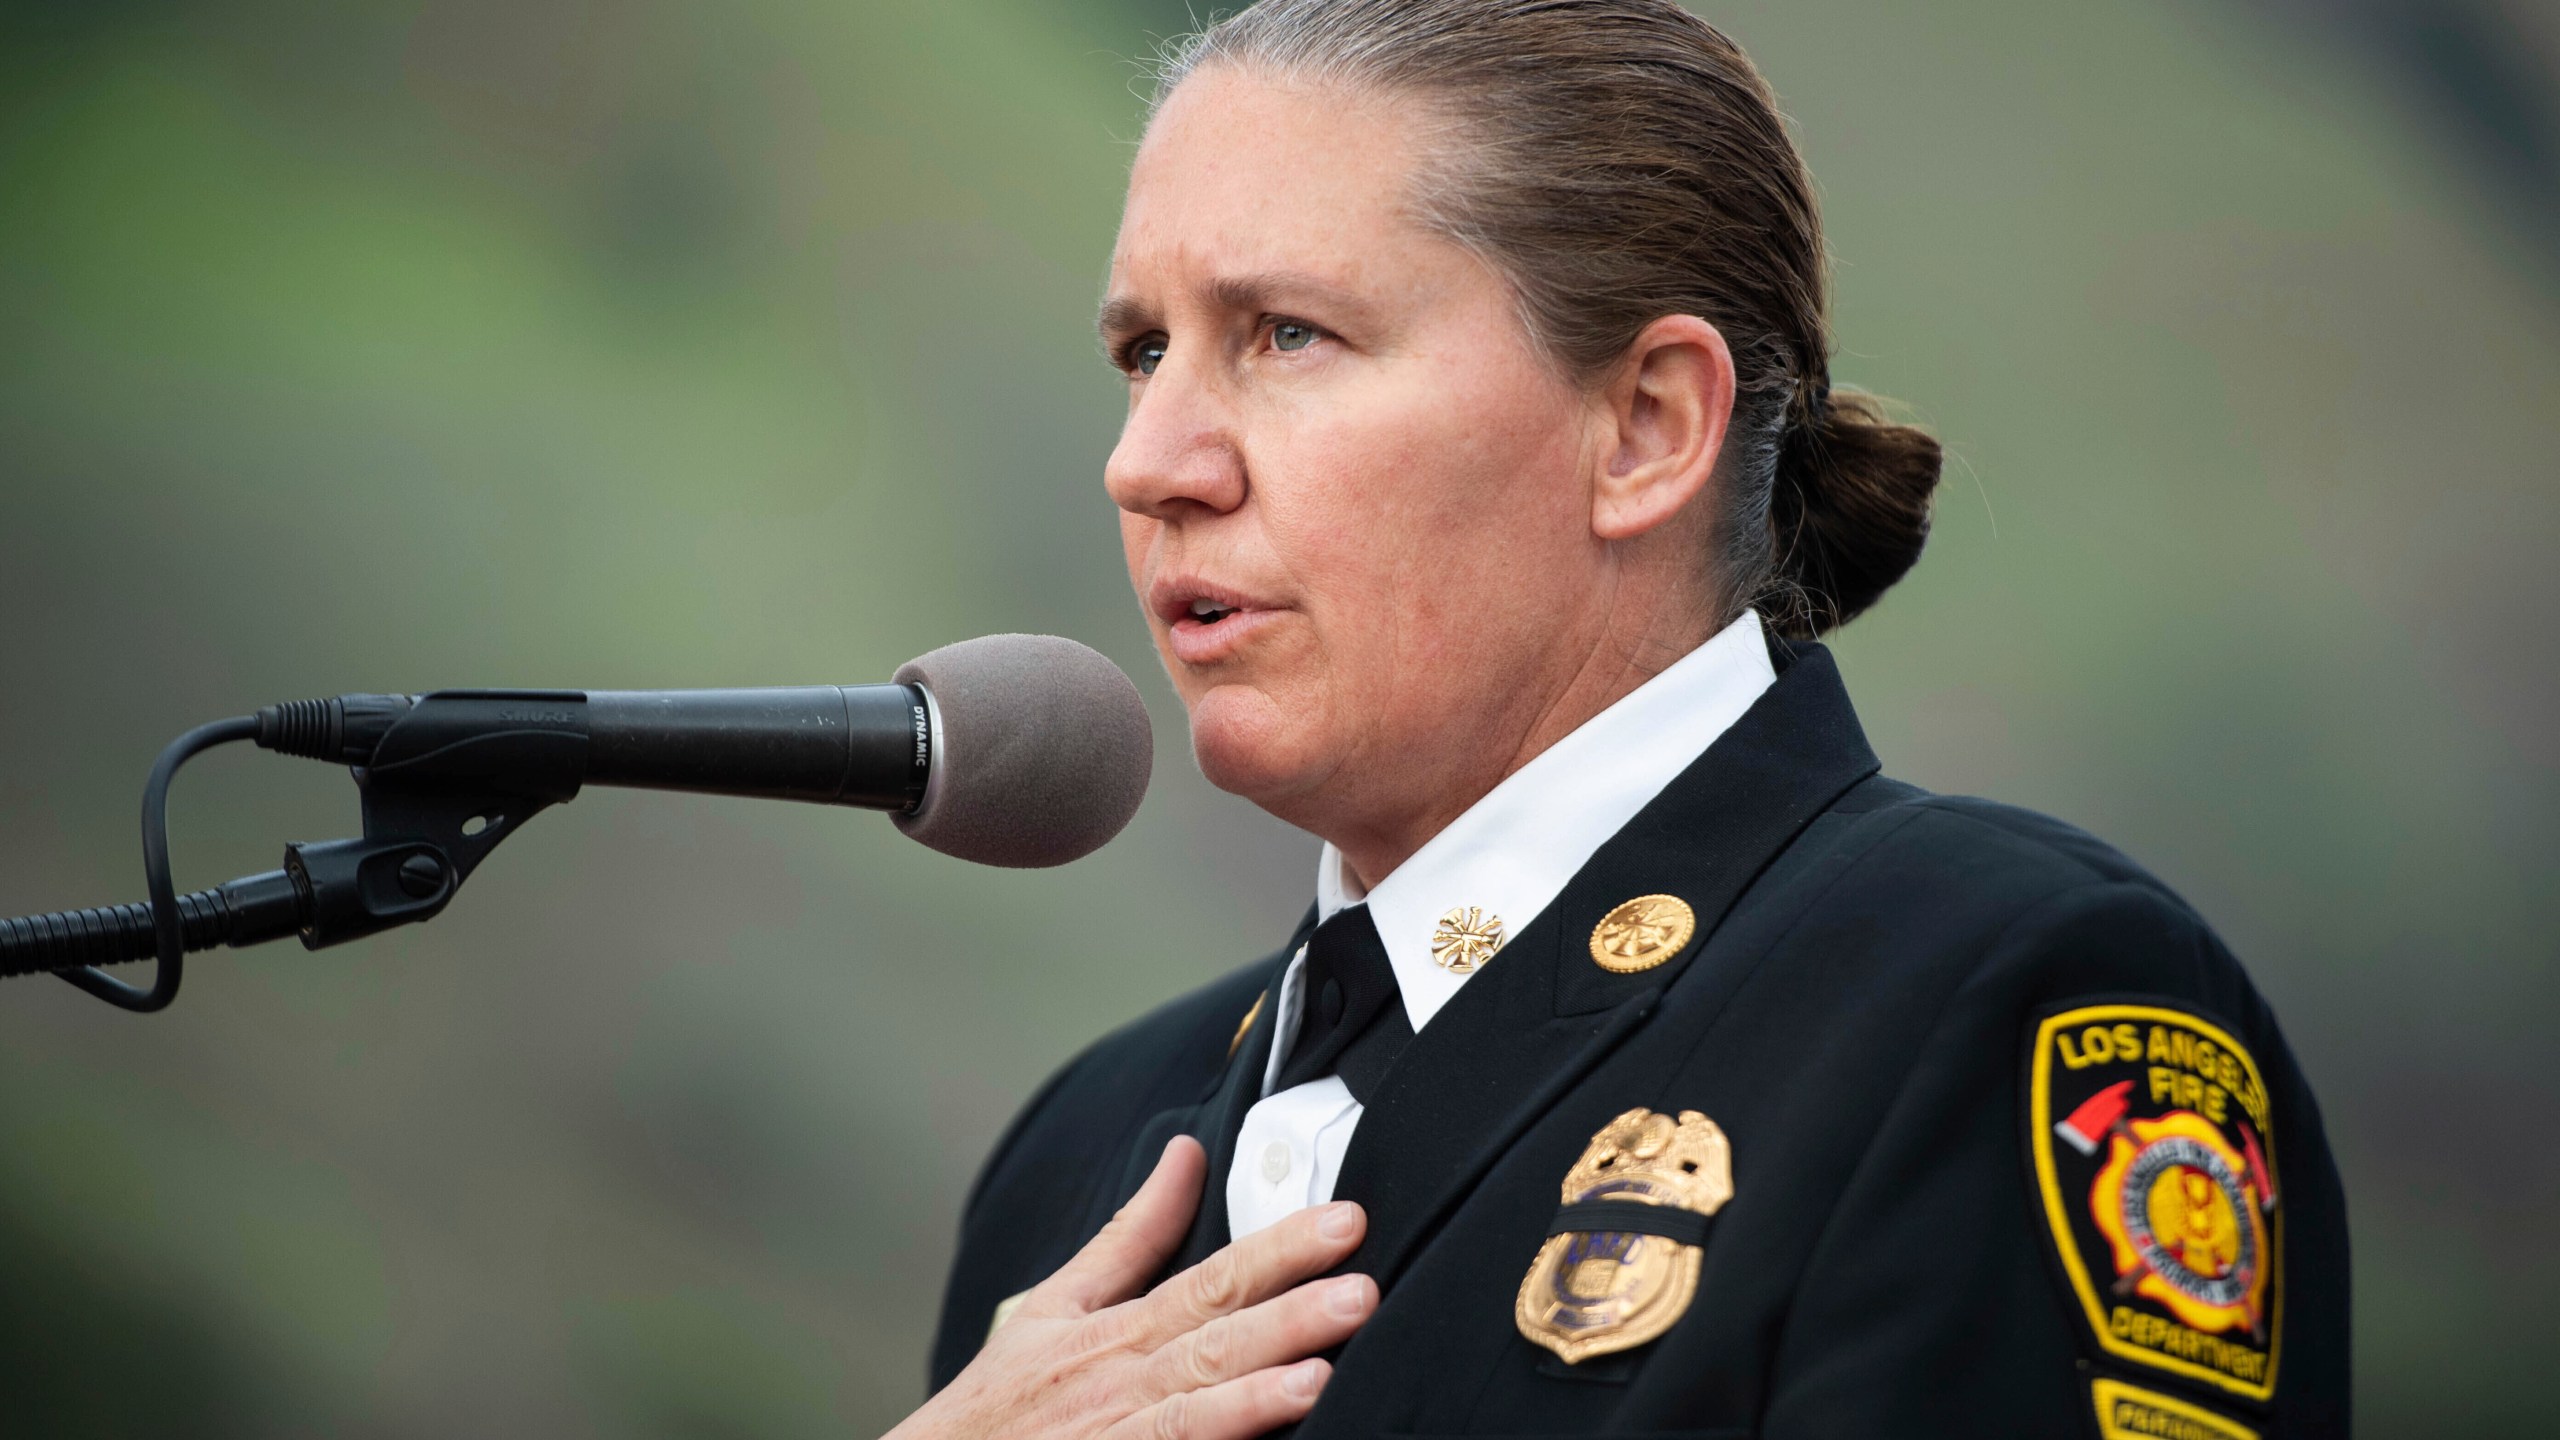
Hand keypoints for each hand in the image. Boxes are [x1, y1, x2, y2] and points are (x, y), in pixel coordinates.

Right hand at [890, 1136, 1373, 1439]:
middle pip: (1210, 1341)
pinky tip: (1273, 1439)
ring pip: (1192, 1413)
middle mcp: (1119, 1381)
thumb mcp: (1055, 1304)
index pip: (1209, 1279)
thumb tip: (1187, 1151)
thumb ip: (1131, 1235)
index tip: (1344, 1220)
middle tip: (1360, 1288)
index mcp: (1114, 1329)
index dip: (1277, 1251)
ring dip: (1256, 1393)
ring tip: (1321, 1375)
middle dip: (1286, 1314)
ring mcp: (1116, 1439)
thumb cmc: (1002, 1398)